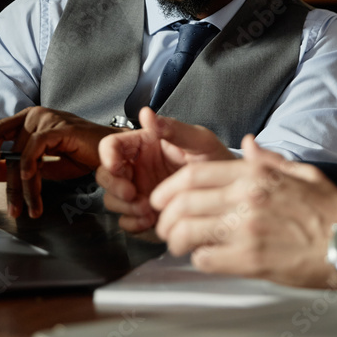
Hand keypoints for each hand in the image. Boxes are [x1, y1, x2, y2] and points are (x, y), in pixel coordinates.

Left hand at [0, 107, 122, 218]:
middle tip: (13, 207)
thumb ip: (19, 166)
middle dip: (10, 184)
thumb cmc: (81, 156)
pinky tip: (33, 183)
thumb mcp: (44, 164)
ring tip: (31, 206)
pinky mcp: (60, 127)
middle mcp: (35, 115)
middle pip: (9, 151)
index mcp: (29, 119)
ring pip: (22, 155)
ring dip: (25, 187)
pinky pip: (35, 147)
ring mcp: (47, 119)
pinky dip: (30, 166)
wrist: (112, 154)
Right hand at [96, 107, 234, 232]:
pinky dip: (133, 222)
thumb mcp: (200, 141)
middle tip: (132, 193)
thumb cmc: (217, 160)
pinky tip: (150, 220)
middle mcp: (138, 167)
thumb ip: (173, 128)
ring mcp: (139, 191)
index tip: (117, 166)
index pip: (112, 145)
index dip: (108, 155)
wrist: (230, 193)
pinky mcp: (144, 213)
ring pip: (112, 199)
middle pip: (105, 174)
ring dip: (125, 206)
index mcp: (145, 144)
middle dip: (114, 186)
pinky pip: (126, 220)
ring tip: (148, 209)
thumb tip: (147, 114)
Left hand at [150, 135, 336, 288]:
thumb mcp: (302, 172)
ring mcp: (246, 230)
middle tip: (163, 225)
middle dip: (165, 216)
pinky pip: (207, 259)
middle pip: (184, 203)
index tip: (161, 198)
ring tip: (178, 245)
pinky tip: (205, 258)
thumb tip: (249, 145)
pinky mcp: (250, 260)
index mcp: (255, 175)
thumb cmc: (331, 210)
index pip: (194, 174)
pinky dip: (199, 260)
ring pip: (188, 232)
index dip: (169, 187)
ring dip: (176, 240)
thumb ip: (269, 159)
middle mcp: (246, 199)